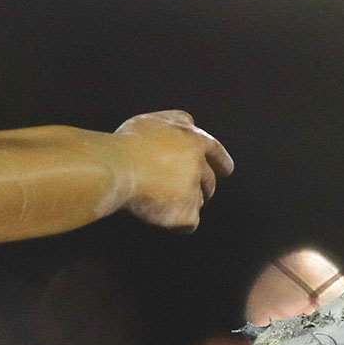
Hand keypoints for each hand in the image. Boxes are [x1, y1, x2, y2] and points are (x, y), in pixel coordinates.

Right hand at [112, 110, 233, 230]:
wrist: (117, 168)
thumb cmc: (128, 145)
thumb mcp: (153, 120)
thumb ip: (175, 121)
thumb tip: (189, 122)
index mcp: (193, 141)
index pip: (215, 151)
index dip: (221, 161)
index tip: (226, 169)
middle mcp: (198, 165)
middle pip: (209, 180)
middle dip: (202, 186)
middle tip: (185, 191)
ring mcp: (193, 190)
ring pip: (198, 201)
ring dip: (186, 203)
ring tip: (161, 201)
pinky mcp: (185, 213)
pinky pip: (188, 224)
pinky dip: (176, 223)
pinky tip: (160, 217)